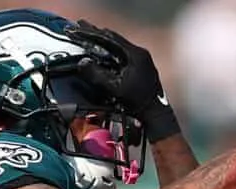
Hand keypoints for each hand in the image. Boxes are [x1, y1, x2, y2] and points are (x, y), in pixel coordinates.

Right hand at [66, 21, 179, 141]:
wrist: (156, 114)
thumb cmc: (139, 103)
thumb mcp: (115, 89)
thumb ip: (97, 75)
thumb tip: (82, 64)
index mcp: (136, 55)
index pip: (109, 39)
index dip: (92, 34)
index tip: (79, 30)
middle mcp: (140, 54)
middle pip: (114, 39)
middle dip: (96, 34)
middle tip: (81, 27)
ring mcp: (142, 60)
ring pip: (119, 46)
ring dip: (104, 42)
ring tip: (90, 36)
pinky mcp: (141, 68)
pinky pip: (123, 54)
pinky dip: (111, 51)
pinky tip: (104, 52)